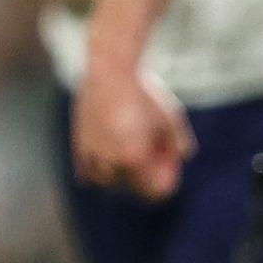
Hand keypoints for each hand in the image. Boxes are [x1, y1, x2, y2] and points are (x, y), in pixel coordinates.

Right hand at [72, 65, 192, 197]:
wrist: (110, 71)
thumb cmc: (144, 94)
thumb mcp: (171, 118)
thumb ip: (180, 144)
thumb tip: (183, 157)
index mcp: (134, 159)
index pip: (151, 192)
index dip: (164, 183)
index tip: (169, 169)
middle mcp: (110, 162)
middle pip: (130, 186)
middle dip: (143, 177)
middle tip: (154, 155)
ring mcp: (91, 156)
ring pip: (107, 181)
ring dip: (120, 175)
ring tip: (130, 152)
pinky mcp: (79, 145)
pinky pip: (87, 172)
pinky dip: (98, 171)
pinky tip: (109, 160)